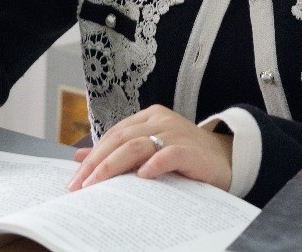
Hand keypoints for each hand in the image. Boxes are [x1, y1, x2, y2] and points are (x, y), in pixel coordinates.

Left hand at [68, 104, 232, 192]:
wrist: (225, 159)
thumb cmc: (184, 155)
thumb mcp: (149, 150)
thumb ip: (117, 151)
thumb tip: (80, 158)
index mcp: (148, 117)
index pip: (113, 134)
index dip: (92, 156)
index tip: (76, 179)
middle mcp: (160, 120)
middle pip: (120, 139)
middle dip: (96, 163)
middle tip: (79, 185)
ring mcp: (175, 133)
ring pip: (137, 145)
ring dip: (113, 166)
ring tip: (97, 185)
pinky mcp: (190, 150)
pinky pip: (169, 154)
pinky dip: (153, 165)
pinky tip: (141, 177)